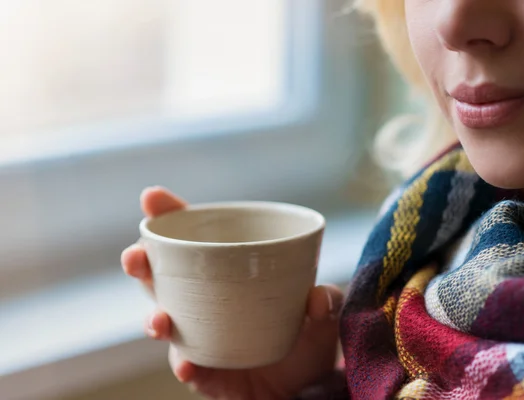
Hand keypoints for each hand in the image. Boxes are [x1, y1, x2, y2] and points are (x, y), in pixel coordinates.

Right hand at [121, 187, 342, 399]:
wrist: (307, 388)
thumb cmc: (306, 339)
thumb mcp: (323, 316)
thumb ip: (326, 302)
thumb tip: (316, 297)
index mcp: (226, 275)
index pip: (193, 240)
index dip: (169, 217)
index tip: (151, 198)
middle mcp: (204, 303)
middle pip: (161, 278)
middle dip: (141, 263)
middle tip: (136, 256)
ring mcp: (201, 337)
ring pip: (165, 323)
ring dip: (154, 319)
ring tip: (160, 319)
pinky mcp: (208, 373)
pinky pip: (189, 368)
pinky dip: (185, 365)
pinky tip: (188, 362)